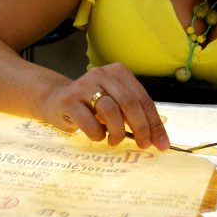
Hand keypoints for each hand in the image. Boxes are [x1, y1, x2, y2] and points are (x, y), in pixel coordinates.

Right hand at [40, 62, 169, 149]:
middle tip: (143, 145)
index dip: (154, 123)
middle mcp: (102, 74)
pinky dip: (97, 134)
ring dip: (117, 132)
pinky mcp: (69, 100)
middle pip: (129, 103)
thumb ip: (134, 114)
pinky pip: (90, 122)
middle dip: (141, 128)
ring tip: (114, 140)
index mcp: (119, 72)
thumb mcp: (115, 103)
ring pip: (111, 111)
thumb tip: (158, 139)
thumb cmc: (91, 106)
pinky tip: (97, 136)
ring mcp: (84, 86)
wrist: (55, 100)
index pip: (142, 99)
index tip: (161, 143)